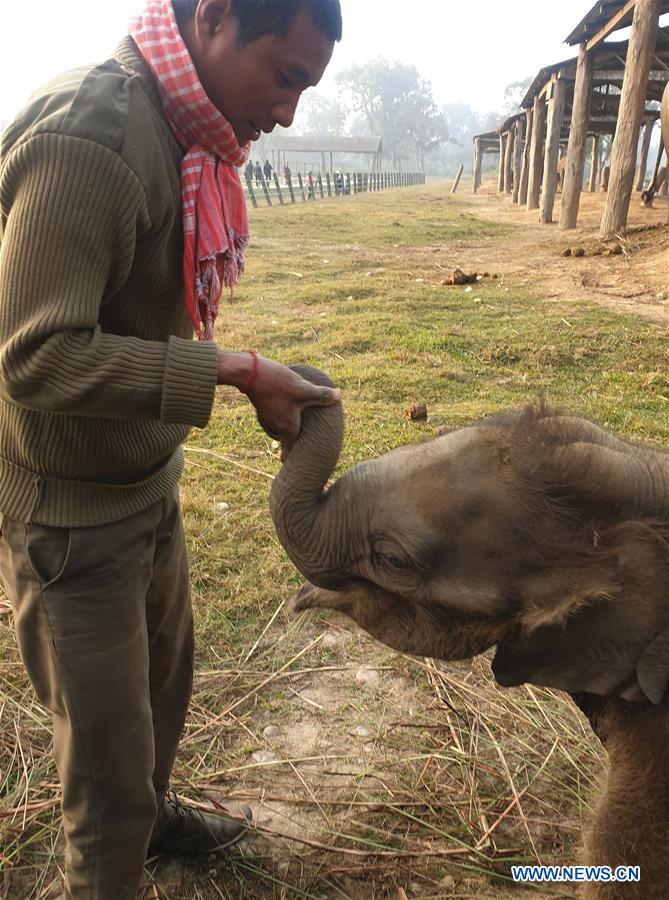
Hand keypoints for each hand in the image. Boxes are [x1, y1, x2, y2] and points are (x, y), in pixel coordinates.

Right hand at [217, 351, 339, 452]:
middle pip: (287, 439)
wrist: (250, 373)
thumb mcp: (304, 389)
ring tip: (298, 428)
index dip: (291, 460)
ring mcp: (269, 416)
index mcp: (288, 428)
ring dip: (288, 428)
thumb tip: (338, 396)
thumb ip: (321, 395)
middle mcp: (277, 426)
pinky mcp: (265, 405)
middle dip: (293, 444)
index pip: (290, 450)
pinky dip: (283, 416)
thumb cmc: (277, 385)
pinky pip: (277, 415)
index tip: (291, 467)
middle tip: (301, 450)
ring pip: (281, 426)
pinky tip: (289, 408)